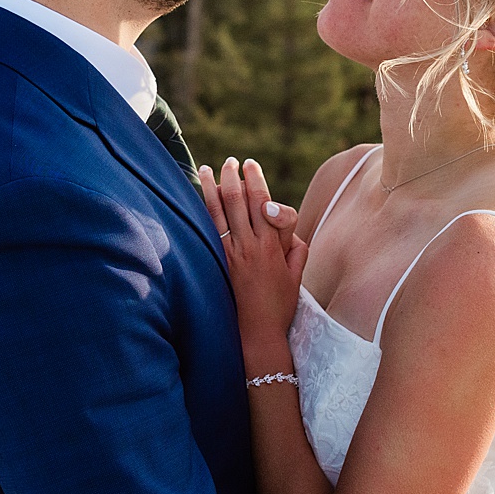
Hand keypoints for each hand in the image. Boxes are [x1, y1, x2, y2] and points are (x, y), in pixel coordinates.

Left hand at [197, 157, 308, 355]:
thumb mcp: (297, 274)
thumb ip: (295, 247)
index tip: (250, 165)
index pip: (263, 202)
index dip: (255, 180)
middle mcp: (251, 246)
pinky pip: (210, 231)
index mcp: (273, 245)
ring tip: (206, 169)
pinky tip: (198, 199)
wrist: (258, 332)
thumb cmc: (280, 304)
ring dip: (212, 188)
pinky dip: (204, 212)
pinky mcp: (219, 264)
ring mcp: (232, 254)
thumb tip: (288, 227)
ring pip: (219, 213)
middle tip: (230, 161)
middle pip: (239, 202)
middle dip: (234, 177)